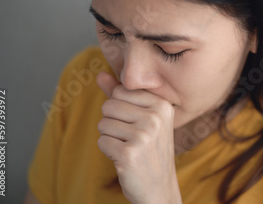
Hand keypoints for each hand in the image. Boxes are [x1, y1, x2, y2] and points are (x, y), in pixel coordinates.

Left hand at [96, 71, 181, 203]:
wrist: (159, 188)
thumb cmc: (150, 151)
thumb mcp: (143, 119)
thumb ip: (121, 95)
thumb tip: (100, 75)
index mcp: (162, 105)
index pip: (121, 92)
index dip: (121, 109)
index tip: (137, 125)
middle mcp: (155, 118)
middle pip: (109, 105)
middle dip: (113, 123)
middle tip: (132, 139)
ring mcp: (143, 136)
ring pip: (103, 123)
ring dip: (110, 138)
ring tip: (129, 148)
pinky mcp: (129, 153)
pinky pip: (101, 141)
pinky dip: (109, 151)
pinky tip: (125, 159)